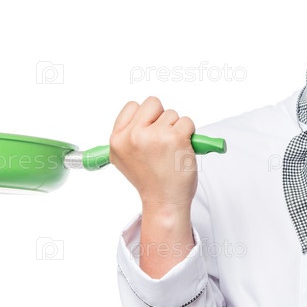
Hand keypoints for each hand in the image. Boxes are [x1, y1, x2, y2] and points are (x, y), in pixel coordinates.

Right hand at [109, 96, 196, 276]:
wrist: (165, 202)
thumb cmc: (150, 181)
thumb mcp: (124, 159)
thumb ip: (128, 136)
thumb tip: (141, 118)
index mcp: (118, 139)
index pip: (133, 106)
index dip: (145, 117)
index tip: (149, 131)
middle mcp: (134, 136)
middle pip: (153, 103)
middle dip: (161, 118)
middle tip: (162, 140)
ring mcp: (155, 136)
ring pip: (172, 114)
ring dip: (176, 128)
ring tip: (171, 151)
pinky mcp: (176, 138)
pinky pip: (187, 122)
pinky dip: (189, 134)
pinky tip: (182, 151)